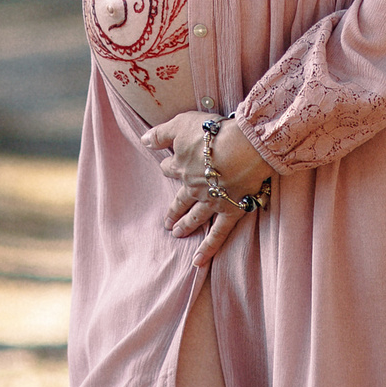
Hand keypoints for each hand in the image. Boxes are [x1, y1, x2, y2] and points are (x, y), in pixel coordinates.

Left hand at [142, 110, 274, 267]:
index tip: (167, 167)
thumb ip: (161, 133)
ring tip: (177, 234)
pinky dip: (208, 248)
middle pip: (180, 198)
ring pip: (195, 217)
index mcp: (182, 165)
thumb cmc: (213, 132)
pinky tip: (198, 262)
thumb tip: (144, 140)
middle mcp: (193, 186)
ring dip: (185, 226)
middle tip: (166, 221)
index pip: (170, 167)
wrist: (242, 147)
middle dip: (173, 209)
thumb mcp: (181, 124)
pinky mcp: (229, 211)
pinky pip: (217, 234)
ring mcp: (210, 201)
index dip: (169, 166)